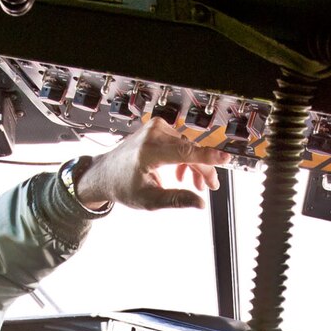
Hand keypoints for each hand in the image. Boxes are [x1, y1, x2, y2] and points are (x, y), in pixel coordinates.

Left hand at [72, 118, 226, 210]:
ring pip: (187, 146)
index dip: (208, 158)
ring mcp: (155, 128)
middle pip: (190, 150)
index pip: (186, 152)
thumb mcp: (149, 200)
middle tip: (210, 187)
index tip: (225, 158)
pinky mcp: (157, 128)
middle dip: (202, 169)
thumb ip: (176, 200)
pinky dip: (185, 157)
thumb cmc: (123, 186)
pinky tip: (182, 174)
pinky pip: (180, 142)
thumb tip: (200, 203)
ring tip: (196, 185)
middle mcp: (152, 135)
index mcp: (149, 151)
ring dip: (194, 165)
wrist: (106, 174)